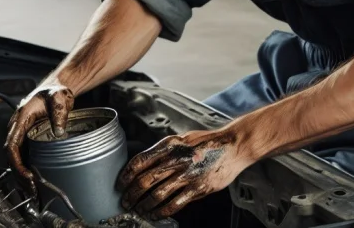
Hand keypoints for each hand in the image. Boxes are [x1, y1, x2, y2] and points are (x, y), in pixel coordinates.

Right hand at [4, 78, 73, 195]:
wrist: (55, 88)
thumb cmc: (54, 92)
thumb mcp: (58, 98)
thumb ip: (59, 113)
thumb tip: (59, 132)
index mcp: (20, 119)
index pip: (11, 145)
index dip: (17, 163)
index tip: (27, 174)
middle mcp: (17, 128)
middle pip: (11, 155)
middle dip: (19, 174)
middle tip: (31, 188)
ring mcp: (21, 133)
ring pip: (15, 158)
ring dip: (21, 174)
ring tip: (32, 189)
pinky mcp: (28, 138)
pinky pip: (23, 155)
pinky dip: (26, 168)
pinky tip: (33, 180)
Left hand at [117, 129, 253, 219]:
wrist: (233, 146)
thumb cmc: (208, 142)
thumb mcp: (182, 139)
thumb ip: (164, 150)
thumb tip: (145, 163)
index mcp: (169, 146)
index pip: (139, 162)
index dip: (126, 176)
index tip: (121, 184)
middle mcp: (176, 160)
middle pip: (144, 181)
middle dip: (131, 194)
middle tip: (126, 201)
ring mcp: (186, 176)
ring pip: (156, 195)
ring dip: (143, 205)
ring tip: (139, 210)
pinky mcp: (197, 189)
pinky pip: (173, 204)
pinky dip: (160, 212)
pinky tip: (155, 214)